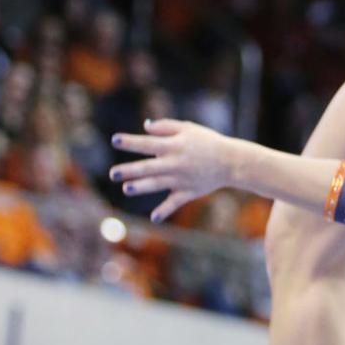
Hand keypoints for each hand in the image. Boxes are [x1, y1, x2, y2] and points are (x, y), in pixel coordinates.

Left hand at [109, 118, 235, 222]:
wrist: (231, 161)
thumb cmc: (208, 142)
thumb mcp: (188, 129)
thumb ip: (166, 127)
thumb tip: (145, 126)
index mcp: (174, 146)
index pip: (148, 143)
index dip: (130, 142)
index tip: (114, 140)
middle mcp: (175, 163)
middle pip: (149, 167)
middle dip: (130, 170)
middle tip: (113, 173)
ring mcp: (182, 179)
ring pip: (158, 184)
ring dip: (142, 187)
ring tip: (126, 189)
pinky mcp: (189, 192)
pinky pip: (175, 202)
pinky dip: (165, 211)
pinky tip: (154, 218)